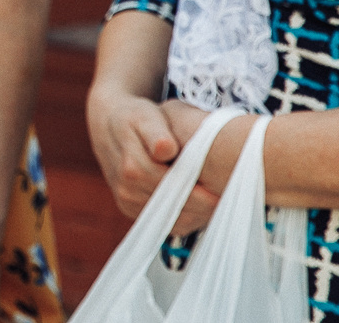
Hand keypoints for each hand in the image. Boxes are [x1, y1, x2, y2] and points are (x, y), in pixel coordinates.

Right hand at [87, 86, 215, 233]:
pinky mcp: (132, 211)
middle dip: (205, 204)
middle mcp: (127, 190)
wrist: (109, 126)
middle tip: (229, 196)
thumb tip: (165, 149)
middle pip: (176, 205)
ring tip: (219, 200)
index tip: (223, 185)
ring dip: (198, 214)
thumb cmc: (135, 118)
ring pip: (174, 220)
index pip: (176, 186)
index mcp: (131, 167)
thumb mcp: (145, 115)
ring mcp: (128, 203)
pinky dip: (187, 217)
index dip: (201, 188)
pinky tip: (202, 205)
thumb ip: (156, 132)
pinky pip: (166, 224)